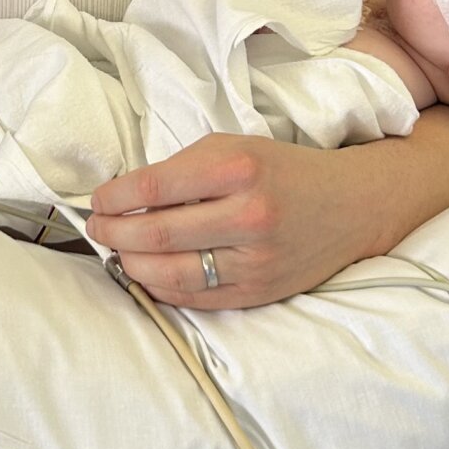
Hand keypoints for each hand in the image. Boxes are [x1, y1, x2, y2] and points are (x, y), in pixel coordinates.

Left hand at [83, 136, 370, 310]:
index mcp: (238, 169)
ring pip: (171, 274)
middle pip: (156, 235)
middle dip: (113, 234)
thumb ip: (182, 169)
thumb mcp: (234, 149)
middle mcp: (248, 217)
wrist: (351, 205)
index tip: (98, 200)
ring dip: (131, 265)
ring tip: (118, 252)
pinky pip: (194, 299)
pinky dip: (160, 288)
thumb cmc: (282, 171)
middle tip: (97, 228)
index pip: (153, 188)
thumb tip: (124, 196)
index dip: (113, 198)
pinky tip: (146, 274)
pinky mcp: (259, 292)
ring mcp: (255, 261)